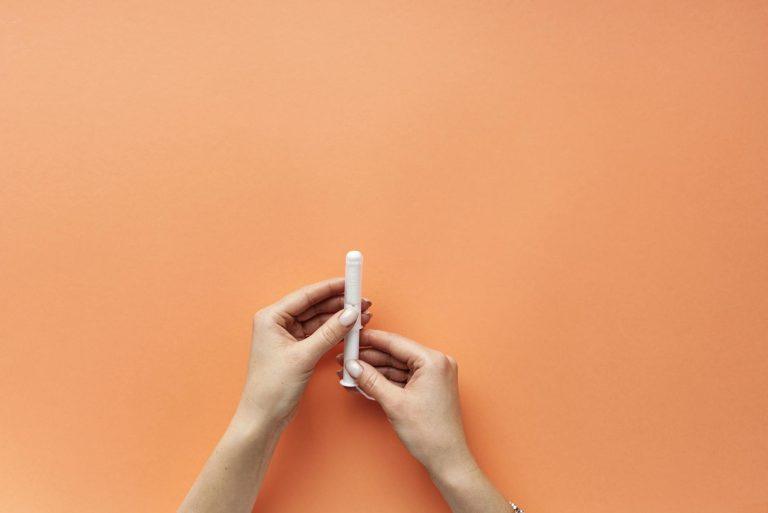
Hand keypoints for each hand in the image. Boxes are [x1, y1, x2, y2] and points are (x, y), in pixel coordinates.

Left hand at [238, 277, 371, 427]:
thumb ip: (329, 333)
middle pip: (313, 306)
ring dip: (339, 317)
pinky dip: (335, 331)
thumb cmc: (272, 387)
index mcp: (271, 317)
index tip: (350, 283)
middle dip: (338, 303)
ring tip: (362, 314)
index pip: (305, 296)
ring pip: (318, 320)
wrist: (264, 417)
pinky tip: (351, 328)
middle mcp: (277, 323)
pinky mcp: (297, 349)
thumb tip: (350, 314)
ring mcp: (287, 336)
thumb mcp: (303, 356)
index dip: (330, 288)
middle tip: (362, 300)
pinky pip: (319, 334)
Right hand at [335, 329, 474, 478]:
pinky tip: (365, 381)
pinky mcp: (429, 386)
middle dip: (369, 358)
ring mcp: (434, 375)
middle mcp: (437, 363)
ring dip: (374, 371)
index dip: (370, 340)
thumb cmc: (430, 434)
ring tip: (350, 373)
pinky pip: (403, 378)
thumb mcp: (394, 403)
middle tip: (345, 359)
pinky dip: (385, 380)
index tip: (351, 336)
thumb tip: (353, 365)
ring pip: (397, 366)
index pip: (395, 343)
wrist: (446, 459)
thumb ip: (371, 380)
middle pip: (395, 354)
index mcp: (433, 361)